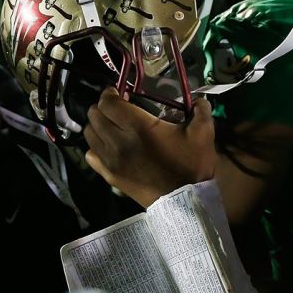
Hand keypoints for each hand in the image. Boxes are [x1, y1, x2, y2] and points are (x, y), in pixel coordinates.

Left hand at [83, 87, 216, 206]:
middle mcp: (118, 141)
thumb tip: (198, 99)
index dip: (109, 93)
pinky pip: (90, 155)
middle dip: (102, 107)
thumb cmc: (192, 165)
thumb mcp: (203, 133)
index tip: (117, 92)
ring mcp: (111, 161)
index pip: (108, 103)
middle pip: (95, 116)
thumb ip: (201, 110)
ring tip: (110, 125)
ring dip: (97, 125)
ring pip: (89, 134)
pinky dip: (95, 146)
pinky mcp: (110, 176)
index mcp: (138, 127)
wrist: (186, 201)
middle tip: (115, 107)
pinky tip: (108, 145)